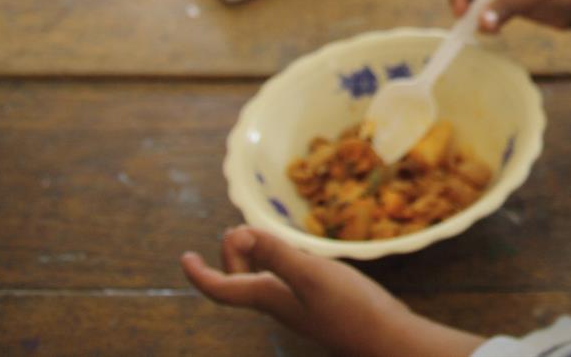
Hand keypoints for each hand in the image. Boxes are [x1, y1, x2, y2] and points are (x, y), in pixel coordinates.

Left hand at [181, 226, 458, 356]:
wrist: (385, 338)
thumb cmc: (351, 308)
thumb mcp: (311, 274)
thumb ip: (275, 254)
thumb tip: (238, 234)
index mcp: (269, 298)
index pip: (222, 287)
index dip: (199, 274)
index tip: (184, 257)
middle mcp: (278, 304)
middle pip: (238, 281)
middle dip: (232, 254)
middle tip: (243, 232)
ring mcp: (298, 307)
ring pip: (261, 281)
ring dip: (255, 257)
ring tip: (262, 238)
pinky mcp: (317, 305)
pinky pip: (284, 282)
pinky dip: (279, 263)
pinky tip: (298, 256)